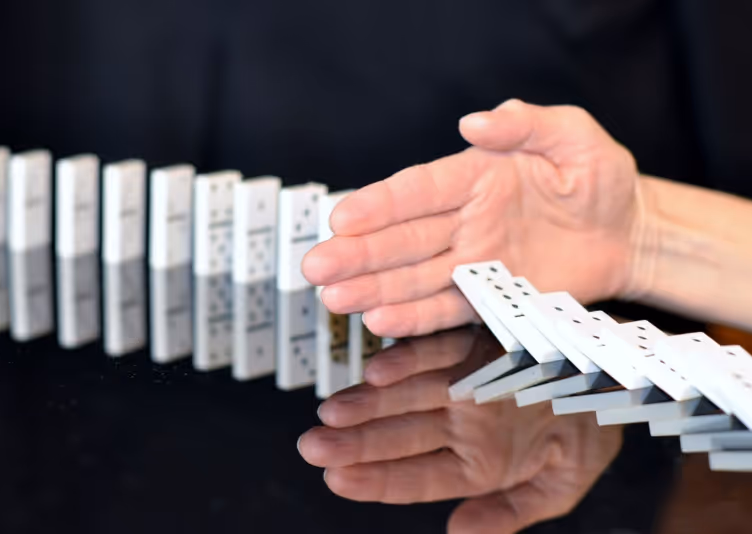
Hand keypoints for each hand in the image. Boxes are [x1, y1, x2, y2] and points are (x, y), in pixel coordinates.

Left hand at [297, 329, 622, 533]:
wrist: (619, 378)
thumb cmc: (589, 434)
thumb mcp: (561, 487)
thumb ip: (511, 513)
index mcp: (478, 462)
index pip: (415, 478)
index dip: (375, 480)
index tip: (335, 479)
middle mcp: (463, 423)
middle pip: (399, 436)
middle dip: (354, 443)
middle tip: (311, 445)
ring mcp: (465, 382)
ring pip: (407, 395)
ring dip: (368, 403)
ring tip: (331, 412)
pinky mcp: (475, 344)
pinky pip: (439, 352)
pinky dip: (410, 360)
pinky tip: (378, 370)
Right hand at [302, 99, 641, 337]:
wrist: (630, 233)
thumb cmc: (601, 180)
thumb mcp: (573, 137)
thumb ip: (526, 124)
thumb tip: (474, 121)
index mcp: (476, 176)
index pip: (418, 191)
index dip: (379, 205)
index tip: (342, 217)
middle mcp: (465, 220)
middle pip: (402, 238)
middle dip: (357, 253)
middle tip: (316, 265)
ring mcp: (475, 261)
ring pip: (414, 277)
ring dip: (374, 289)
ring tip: (334, 298)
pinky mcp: (491, 297)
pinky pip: (447, 308)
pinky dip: (415, 316)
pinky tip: (381, 319)